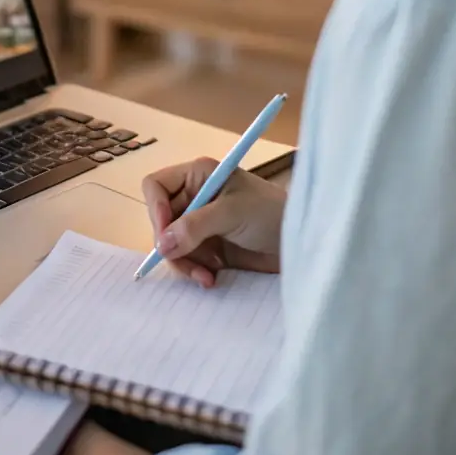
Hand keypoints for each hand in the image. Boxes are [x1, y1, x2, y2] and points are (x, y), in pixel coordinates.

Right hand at [142, 158, 287, 287]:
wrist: (299, 243)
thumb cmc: (270, 214)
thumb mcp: (232, 213)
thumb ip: (195, 226)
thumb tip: (162, 244)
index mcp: (198, 176)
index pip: (156, 186)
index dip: (156, 209)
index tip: (166, 234)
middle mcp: (194, 197)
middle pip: (160, 220)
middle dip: (171, 244)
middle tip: (186, 261)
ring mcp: (200, 224)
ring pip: (170, 244)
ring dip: (184, 262)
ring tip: (206, 275)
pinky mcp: (208, 247)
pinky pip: (186, 260)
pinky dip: (194, 270)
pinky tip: (211, 278)